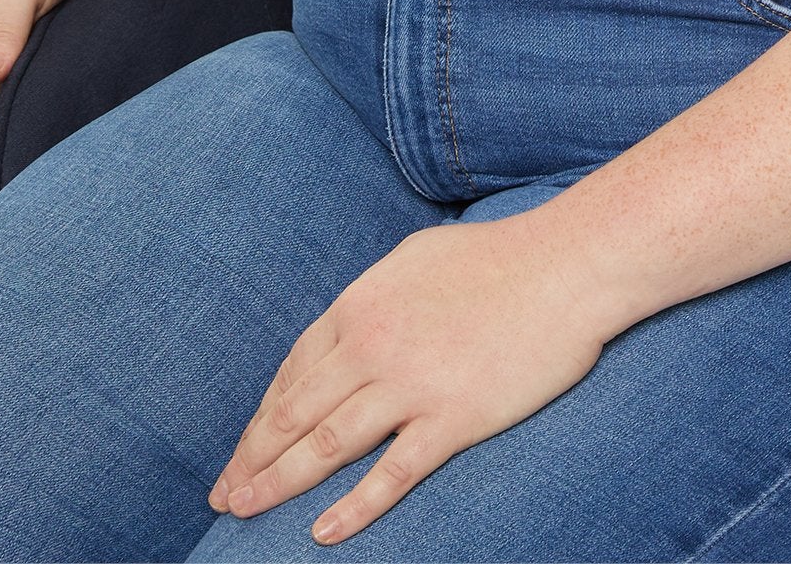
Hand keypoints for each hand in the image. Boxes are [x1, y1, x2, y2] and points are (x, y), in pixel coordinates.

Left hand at [207, 214, 615, 545]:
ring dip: (278, 485)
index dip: (262, 417)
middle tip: (223, 496)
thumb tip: (346, 330)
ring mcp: (410, 385)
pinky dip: (353, 508)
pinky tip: (323, 533)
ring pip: (325, 446)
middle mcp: (372, 346)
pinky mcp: (452, 419)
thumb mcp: (415, 259)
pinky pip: (391, 475)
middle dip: (252, 460)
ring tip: (245, 512)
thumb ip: (374, 299)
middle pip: (294, 413)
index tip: (243, 449)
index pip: (293, 371)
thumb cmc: (498, 256)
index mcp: (361, 305)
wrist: (566, 266)